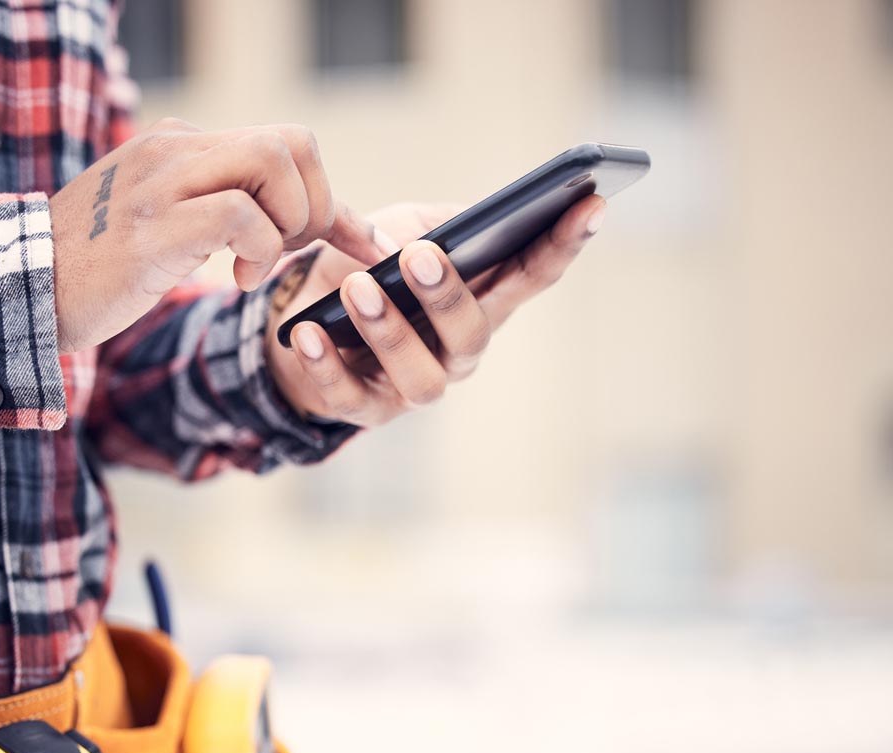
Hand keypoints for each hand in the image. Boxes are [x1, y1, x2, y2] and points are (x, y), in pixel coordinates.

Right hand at [49, 118, 385, 353]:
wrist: (22, 289)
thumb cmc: (101, 270)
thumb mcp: (170, 226)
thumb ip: (223, 210)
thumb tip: (300, 226)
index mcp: (180, 145)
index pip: (284, 143)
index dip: (332, 196)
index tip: (361, 243)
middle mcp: (174, 150)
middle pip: (290, 142)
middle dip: (317, 207)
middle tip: (287, 254)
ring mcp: (161, 182)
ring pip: (271, 163)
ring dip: (289, 224)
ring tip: (258, 264)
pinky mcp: (152, 227)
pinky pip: (240, 214)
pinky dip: (259, 249)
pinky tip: (235, 280)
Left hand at [266, 195, 605, 426]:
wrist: (301, 317)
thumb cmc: (365, 266)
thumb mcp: (398, 229)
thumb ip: (430, 224)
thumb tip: (457, 228)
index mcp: (480, 300)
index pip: (533, 274)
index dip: (566, 243)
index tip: (592, 204)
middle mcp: (457, 351)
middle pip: (473, 333)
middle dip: (448, 296)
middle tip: (422, 255)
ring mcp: (414, 385)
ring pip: (420, 376)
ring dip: (389, 331)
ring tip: (358, 288)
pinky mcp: (364, 409)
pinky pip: (349, 395)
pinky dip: (326, 364)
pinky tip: (307, 331)